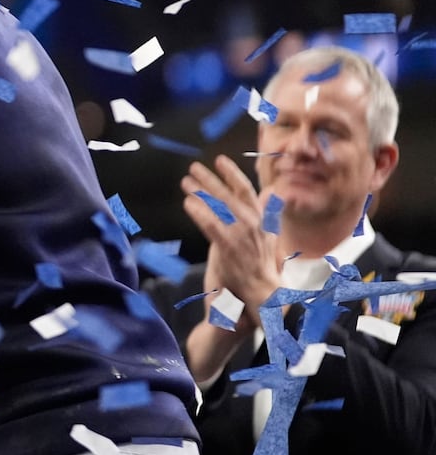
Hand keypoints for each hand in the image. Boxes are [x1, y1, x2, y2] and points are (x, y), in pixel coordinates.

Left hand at [182, 155, 282, 333]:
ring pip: (218, 206)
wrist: (262, 294)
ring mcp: (241, 234)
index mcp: (262, 220)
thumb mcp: (266, 236)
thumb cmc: (259, 266)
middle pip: (229, 194)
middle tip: (194, 167)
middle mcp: (253, 224)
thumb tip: (270, 194)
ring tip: (185, 181)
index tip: (220, 160)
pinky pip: (211, 224)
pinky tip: (187, 203)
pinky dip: (199, 212)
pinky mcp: (229, 247)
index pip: (247, 190)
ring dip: (200, 191)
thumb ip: (263, 215)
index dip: (233, 173)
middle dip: (210, 179)